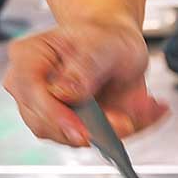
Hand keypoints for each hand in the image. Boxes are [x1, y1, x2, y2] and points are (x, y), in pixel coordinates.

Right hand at [3, 20, 167, 146]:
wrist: (117, 44)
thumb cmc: (105, 37)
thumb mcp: (102, 43)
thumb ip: (85, 66)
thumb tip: (66, 93)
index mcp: (29, 58)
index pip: (29, 92)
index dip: (54, 115)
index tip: (83, 130)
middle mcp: (33, 89)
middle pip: (46, 124)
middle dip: (90, 130)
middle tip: (127, 122)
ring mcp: (51, 112)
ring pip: (72, 138)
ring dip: (112, 131)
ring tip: (142, 109)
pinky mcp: (73, 128)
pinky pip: (98, 140)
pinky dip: (126, 130)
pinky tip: (148, 111)